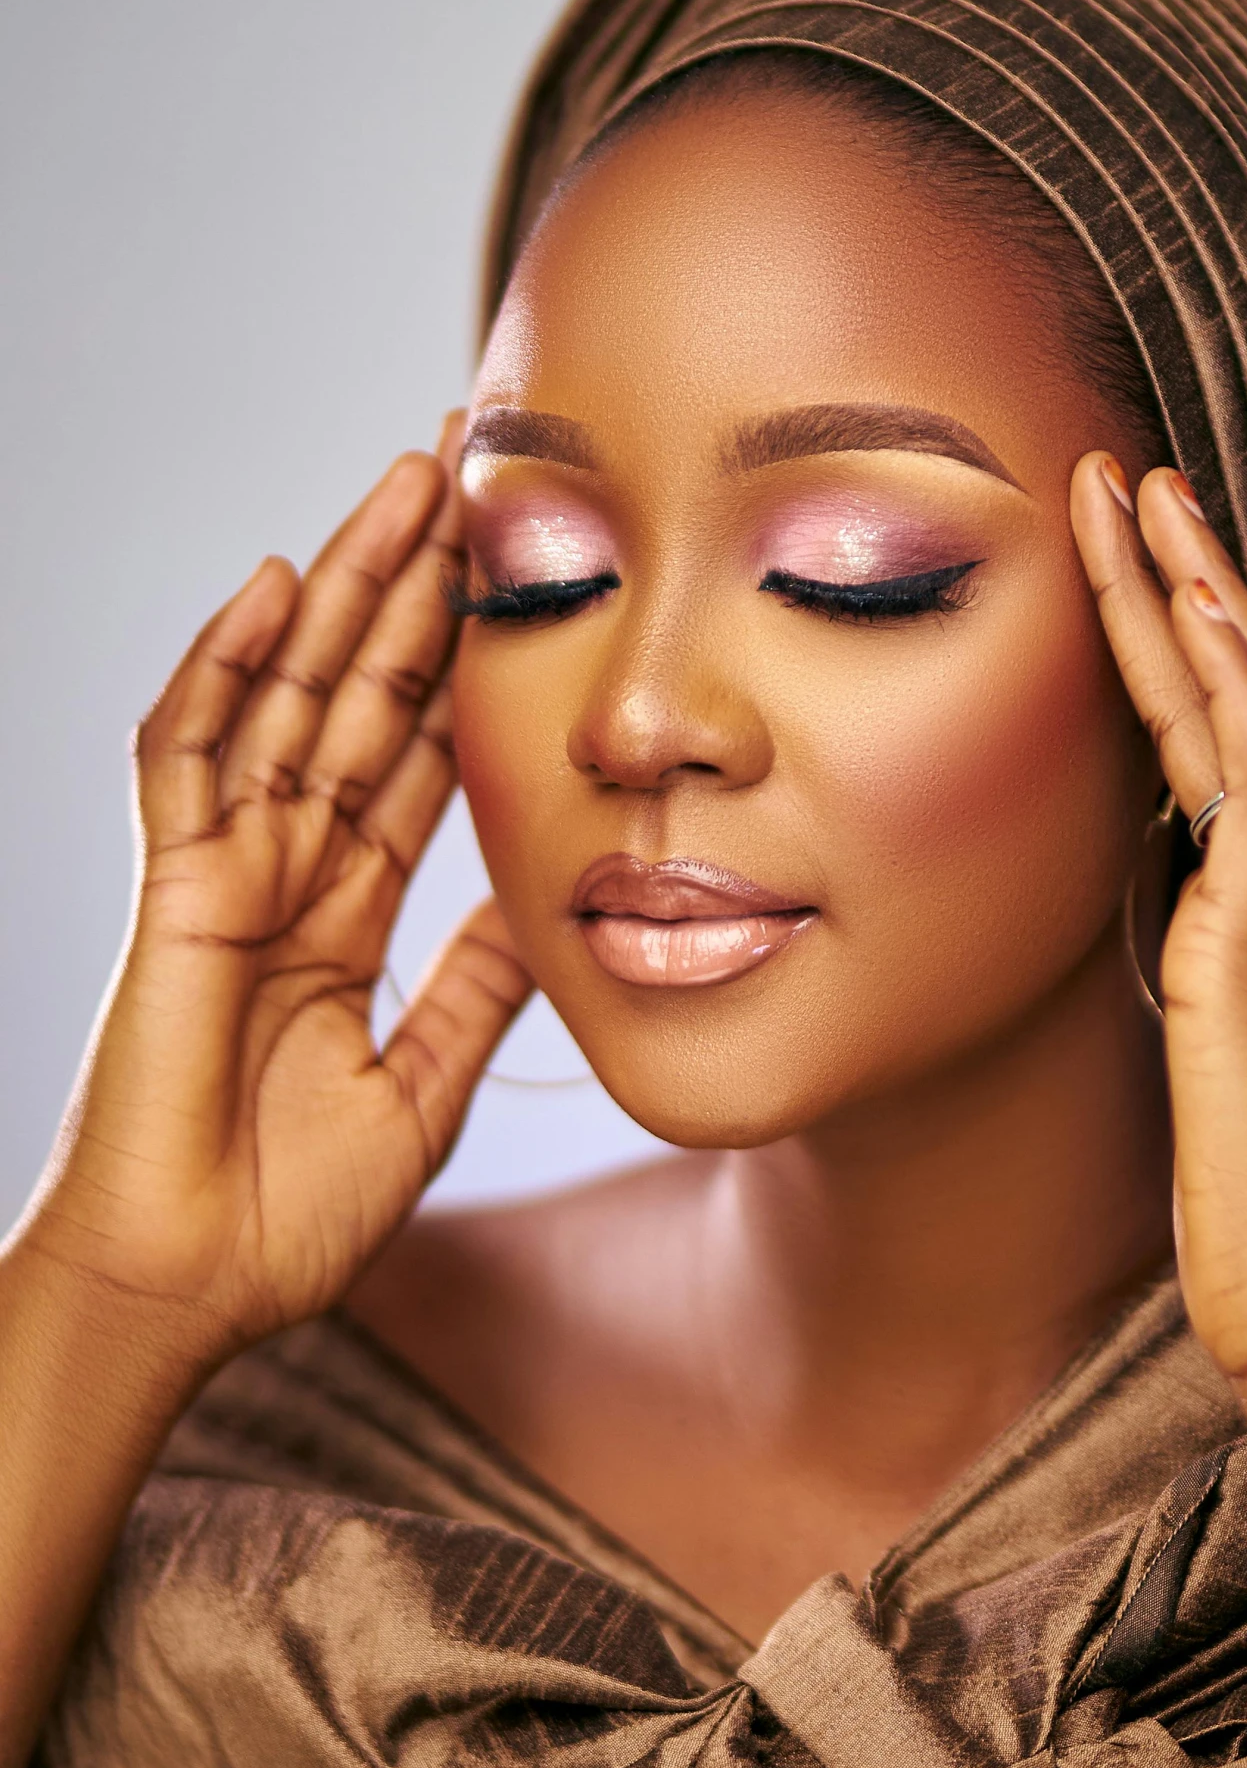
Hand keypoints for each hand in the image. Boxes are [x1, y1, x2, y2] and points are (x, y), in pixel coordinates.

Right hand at [15, 429, 533, 1368]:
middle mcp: (289, 869)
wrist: (191, 1292)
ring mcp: (227, 870)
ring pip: (287, 693)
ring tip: (403, 482)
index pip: (417, 753)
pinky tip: (271, 586)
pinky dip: (221, 669)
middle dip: (415, 584)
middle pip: (361, 694)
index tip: (523, 579)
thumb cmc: (290, 1215)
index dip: (465, 664)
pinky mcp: (174, 891)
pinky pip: (188, 757)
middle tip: (471, 475)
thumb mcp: (426, 1086)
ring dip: (342, 585)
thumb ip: (476, 988)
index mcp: (348, 911)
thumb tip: (550, 905)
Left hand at [1071, 456, 1246, 1421]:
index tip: (1136, 573)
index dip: (1185, 654)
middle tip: (1133, 481)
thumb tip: (1162, 945)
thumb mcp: (1220, 1072)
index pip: (1233, 751)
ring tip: (1141, 492)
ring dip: (1194, 594)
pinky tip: (1188, 603)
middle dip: (1187, 583)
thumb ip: (1203, 988)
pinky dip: (1228, 685)